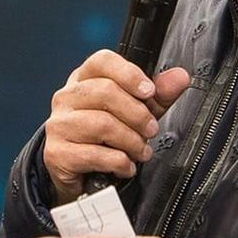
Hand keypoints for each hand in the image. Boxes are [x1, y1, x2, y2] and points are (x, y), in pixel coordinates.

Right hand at [44, 50, 191, 203]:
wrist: (79, 176)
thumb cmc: (105, 137)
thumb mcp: (135, 112)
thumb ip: (158, 95)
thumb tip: (180, 77)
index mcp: (83, 79)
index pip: (102, 61)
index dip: (129, 74)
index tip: (149, 92)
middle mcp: (66, 97)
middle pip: (105, 92)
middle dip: (137, 114)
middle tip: (151, 130)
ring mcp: (58, 125)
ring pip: (102, 124)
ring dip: (131, 141)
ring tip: (141, 151)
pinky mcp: (57, 153)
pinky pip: (95, 154)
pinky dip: (119, 162)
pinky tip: (126, 166)